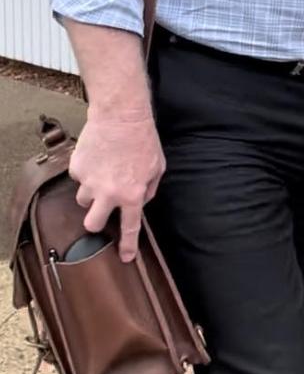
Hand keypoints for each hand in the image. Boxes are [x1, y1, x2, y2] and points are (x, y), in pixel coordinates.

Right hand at [69, 112, 165, 262]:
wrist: (121, 114)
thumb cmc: (143, 138)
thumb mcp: (157, 167)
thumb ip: (148, 189)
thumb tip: (139, 202)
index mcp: (132, 194)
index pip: (129, 228)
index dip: (127, 246)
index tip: (125, 258)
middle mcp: (108, 193)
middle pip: (92, 225)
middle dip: (96, 222)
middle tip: (101, 210)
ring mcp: (89, 181)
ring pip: (83, 200)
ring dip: (91, 192)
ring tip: (102, 172)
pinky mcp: (77, 168)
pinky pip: (78, 177)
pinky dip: (86, 171)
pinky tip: (97, 156)